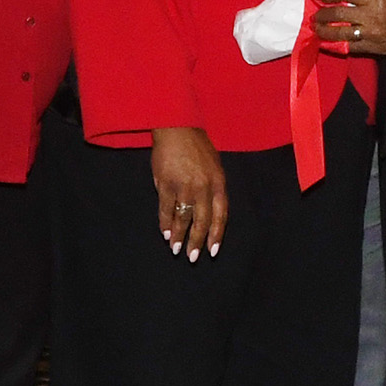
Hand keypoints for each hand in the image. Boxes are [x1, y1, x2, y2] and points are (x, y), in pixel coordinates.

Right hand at [148, 126, 228, 258]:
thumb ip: (213, 190)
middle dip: (197, 241)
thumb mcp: (215, 167)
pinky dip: (165, 223)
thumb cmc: (198, 147)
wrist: (178, 128)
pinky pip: (166, 209)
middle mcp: (203, 187)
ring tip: (176, 249)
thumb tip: (209, 214)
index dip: (216, 235)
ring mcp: (183, 186)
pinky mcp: (165, 183)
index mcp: (218, 183)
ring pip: (183, 218)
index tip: (212, 251)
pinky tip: (165, 232)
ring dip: (179, 236)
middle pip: (202, 220)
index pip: (220, 215)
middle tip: (193, 257)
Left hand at [314, 0, 385, 58]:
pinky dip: (337, 45)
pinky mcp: (372, 48)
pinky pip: (349, 47)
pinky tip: (329, 44)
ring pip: (339, 33)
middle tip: (316, 15)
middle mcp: (368, 16)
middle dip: (322, 14)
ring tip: (317, 29)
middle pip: (337, 13)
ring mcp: (369, 34)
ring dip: (324, 31)